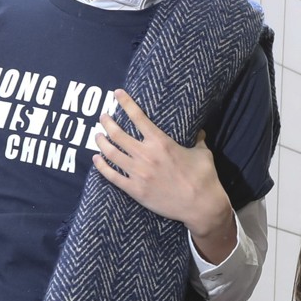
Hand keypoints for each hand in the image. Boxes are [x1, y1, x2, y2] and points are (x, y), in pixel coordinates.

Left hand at [94, 89, 236, 262]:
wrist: (201, 206)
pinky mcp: (135, 190)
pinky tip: (96, 159)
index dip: (125, 103)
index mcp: (162, 142)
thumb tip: (199, 131)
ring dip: (101, 142)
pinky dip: (101, 166)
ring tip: (97, 135)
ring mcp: (138, 173)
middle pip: (118, 134)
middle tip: (103, 117)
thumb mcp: (203, 153)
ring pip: (111, 153)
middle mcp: (146, 155)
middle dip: (108, 122)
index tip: (117, 93)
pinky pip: (111, 176)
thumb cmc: (204, 177)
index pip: (138, 117)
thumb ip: (198, 139)